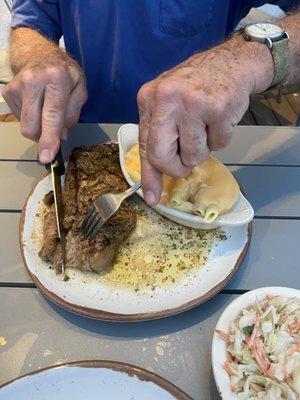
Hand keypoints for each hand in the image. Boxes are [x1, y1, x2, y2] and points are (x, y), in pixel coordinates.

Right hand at [3, 54, 86, 162]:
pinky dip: (31, 118)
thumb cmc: (64, 73)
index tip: (46, 156)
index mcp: (56, 79)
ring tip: (46, 109)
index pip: (52, 115)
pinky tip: (37, 104)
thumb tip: (61, 136)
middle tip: (53, 135)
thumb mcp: (80, 89)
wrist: (40, 54)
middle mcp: (33, 80)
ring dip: (39, 126)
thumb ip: (73, 114)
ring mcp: (17, 86)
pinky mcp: (8, 92)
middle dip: (43, 137)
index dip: (49, 138)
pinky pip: (20, 119)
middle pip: (32, 125)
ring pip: (26, 125)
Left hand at [137, 37, 262, 205]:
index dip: (149, 175)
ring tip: (205, 126)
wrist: (232, 63)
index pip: (145, 146)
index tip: (152, 198)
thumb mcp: (168, 107)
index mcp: (148, 99)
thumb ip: (158, 140)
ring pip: (193, 155)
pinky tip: (219, 118)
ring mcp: (193, 102)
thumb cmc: (196, 89)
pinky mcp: (218, 108)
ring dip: (203, 150)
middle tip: (187, 160)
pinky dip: (221, 139)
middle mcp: (166, 98)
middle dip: (177, 167)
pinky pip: (218, 145)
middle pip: (162, 156)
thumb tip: (151, 191)